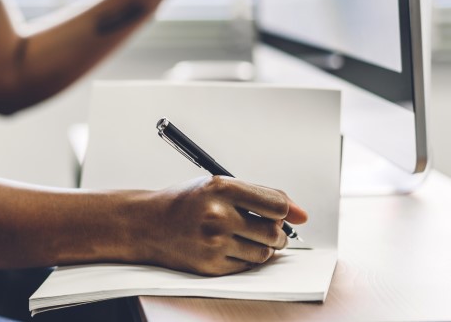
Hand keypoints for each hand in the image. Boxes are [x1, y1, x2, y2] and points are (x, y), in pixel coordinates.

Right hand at [138, 175, 307, 275]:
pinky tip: (231, 247)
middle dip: (277, 232)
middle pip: (274, 231)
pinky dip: (246, 258)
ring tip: (245, 236)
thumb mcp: (219, 186)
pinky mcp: (211, 265)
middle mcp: (218, 214)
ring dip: (263, 246)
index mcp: (221, 188)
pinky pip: (248, 266)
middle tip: (266, 228)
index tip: (284, 214)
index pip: (276, 204)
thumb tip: (302, 214)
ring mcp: (214, 242)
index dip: (286, 211)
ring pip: (264, 252)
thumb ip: (261, 195)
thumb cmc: (187, 201)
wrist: (148, 223)